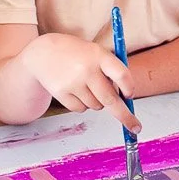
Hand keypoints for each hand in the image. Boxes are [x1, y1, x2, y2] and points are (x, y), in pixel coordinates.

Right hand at [23, 33, 138, 130]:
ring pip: (96, 106)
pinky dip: (82, 105)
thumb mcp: (95, 53)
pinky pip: (81, 109)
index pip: (122, 75)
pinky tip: (74, 90)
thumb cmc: (76, 54)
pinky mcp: (61, 93)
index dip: (129, 88)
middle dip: (125, 116)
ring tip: (86, 86)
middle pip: (111, 100)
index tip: (130, 96)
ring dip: (97, 102)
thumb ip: (110, 71)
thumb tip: (124, 99)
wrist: (43, 53)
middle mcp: (87, 69)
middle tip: (135, 127)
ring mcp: (73, 82)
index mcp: (99, 55)